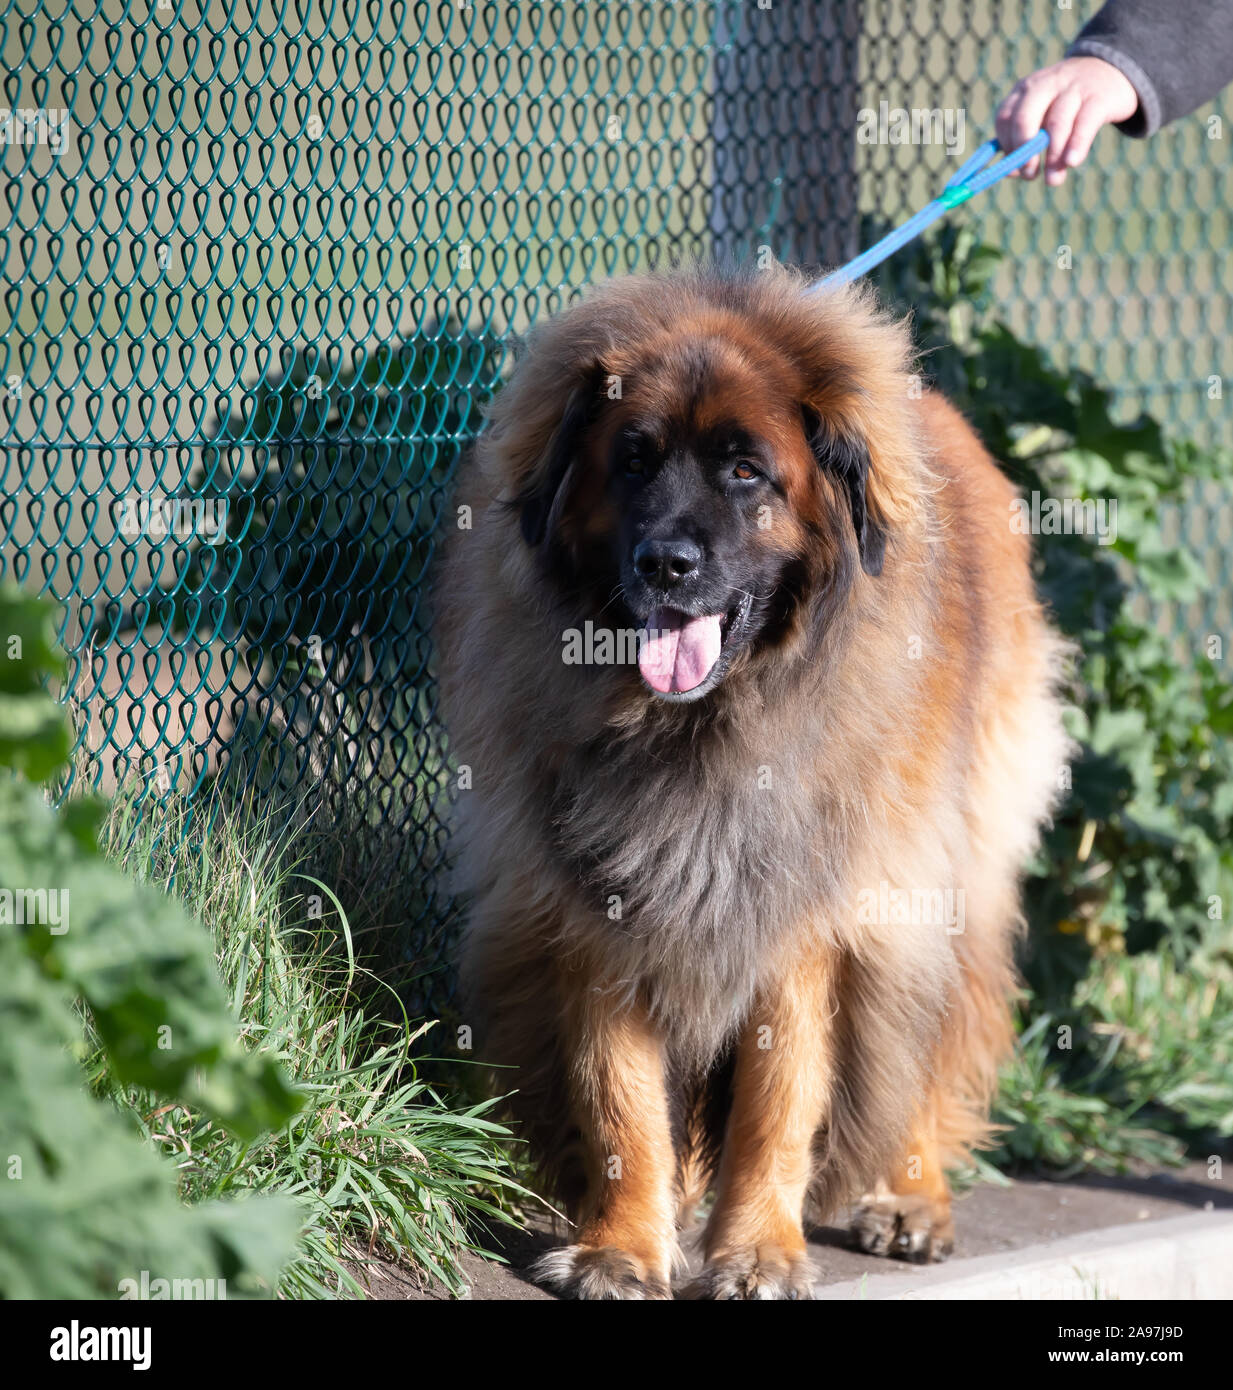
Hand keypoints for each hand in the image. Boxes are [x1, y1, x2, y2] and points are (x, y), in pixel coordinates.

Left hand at [996, 56, 1139, 184]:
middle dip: (1024, 151)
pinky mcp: (1098, 97)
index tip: (1015, 169)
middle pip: (1024, 119)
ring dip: (1051, 156)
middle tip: (1030, 174)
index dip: (1007, 147)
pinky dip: (1076, 144)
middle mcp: (1046, 85)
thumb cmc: (1069, 105)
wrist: (1111, 72)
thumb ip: (1026, 141)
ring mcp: (1073, 88)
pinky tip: (1071, 162)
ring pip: (1056, 123)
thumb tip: (1012, 173)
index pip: (1004, 118)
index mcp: (1026, 89)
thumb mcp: (1044, 115)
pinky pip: (1085, 123)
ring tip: (1053, 180)